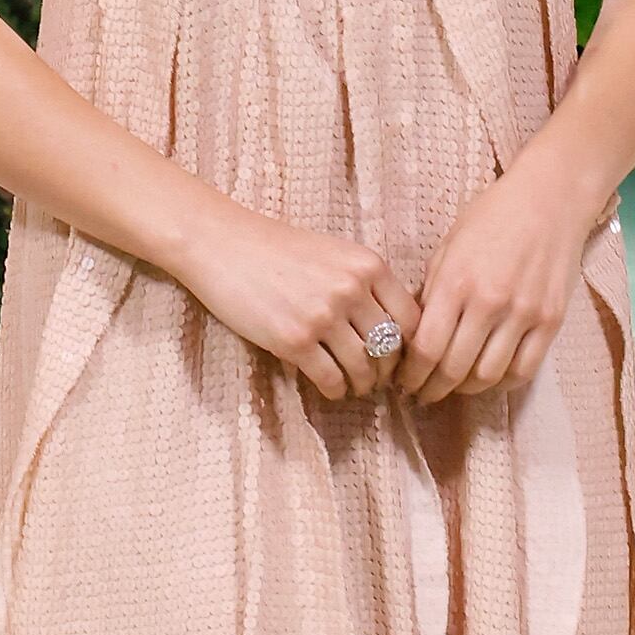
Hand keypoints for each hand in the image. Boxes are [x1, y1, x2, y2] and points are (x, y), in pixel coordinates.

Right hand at [180, 202, 418, 402]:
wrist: (224, 245)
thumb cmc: (278, 250)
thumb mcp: (335, 254)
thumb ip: (365, 283)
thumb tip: (392, 329)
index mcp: (368, 265)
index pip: (410, 318)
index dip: (410, 345)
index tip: (399, 357)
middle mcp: (351, 289)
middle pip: (390, 347)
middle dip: (387, 370)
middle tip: (379, 380)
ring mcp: (323, 316)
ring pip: (363, 367)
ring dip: (362, 384)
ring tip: (355, 387)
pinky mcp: (294, 340)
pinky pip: (330, 378)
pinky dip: (335, 390)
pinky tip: (331, 389)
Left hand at [398, 154, 600, 405]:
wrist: (551, 198)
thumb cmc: (492, 217)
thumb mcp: (448, 247)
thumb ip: (432, 294)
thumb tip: (413, 339)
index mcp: (456, 282)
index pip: (426, 349)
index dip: (410, 375)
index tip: (403, 381)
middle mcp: (490, 302)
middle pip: (453, 369)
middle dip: (432, 389)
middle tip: (422, 393)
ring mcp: (524, 314)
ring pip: (487, 377)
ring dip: (464, 389)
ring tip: (453, 386)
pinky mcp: (551, 321)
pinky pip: (523, 371)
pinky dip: (501, 383)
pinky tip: (488, 378)